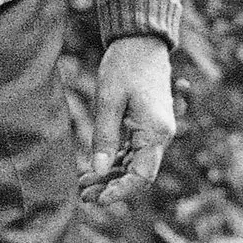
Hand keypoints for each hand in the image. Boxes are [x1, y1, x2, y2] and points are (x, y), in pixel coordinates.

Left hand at [78, 34, 176, 206]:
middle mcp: (160, 137)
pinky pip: (131, 152)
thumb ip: (104, 136)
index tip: (98, 200)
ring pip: (132, 164)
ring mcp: (154, 132)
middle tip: (82, 197)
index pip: (142, 176)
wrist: (141, 42)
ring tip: (82, 187)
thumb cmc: (125, 66)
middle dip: (110, 187)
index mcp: (156, 133)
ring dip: (109, 176)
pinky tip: (92, 170)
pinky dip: (112, 161)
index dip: (121, 191)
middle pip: (137, 174)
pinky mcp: (145, 126)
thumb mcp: (109, 100)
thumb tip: (98, 170)